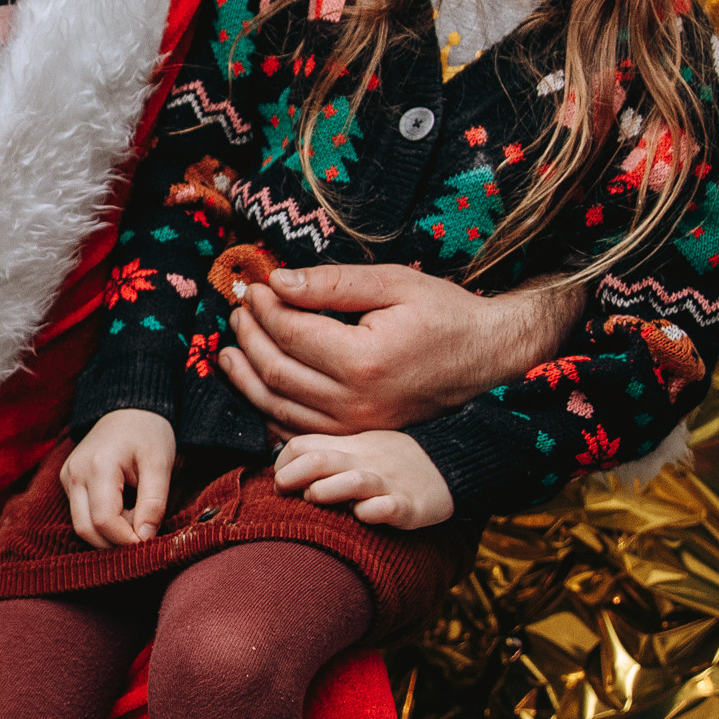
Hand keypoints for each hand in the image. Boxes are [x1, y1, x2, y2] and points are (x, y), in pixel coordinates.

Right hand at [62, 409, 175, 546]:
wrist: (128, 410)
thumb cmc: (148, 434)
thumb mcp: (160, 464)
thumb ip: (154, 502)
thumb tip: (145, 538)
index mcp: (98, 466)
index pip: (105, 521)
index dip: (127, 539)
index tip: (150, 541)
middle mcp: (74, 474)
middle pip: (86, 529)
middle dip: (115, 543)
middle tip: (143, 536)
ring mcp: (67, 478)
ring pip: (80, 525)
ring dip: (108, 535)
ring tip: (135, 520)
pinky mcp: (67, 482)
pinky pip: (80, 514)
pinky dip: (102, 523)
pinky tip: (123, 511)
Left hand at [220, 266, 583, 433]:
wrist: (487, 356)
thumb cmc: (443, 313)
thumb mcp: (392, 283)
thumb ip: (331, 284)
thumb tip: (277, 281)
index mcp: (364, 360)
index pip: (289, 334)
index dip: (264, 309)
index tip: (254, 287)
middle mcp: (356, 402)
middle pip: (275, 372)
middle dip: (248, 338)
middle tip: (239, 311)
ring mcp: (356, 426)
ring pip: (278, 407)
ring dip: (247, 377)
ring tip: (232, 348)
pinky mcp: (358, 436)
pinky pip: (297, 429)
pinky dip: (269, 408)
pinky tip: (256, 385)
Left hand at [272, 425, 452, 528]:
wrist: (446, 465)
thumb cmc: (388, 462)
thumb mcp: (355, 447)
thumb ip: (321, 452)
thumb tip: (279, 467)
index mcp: (347, 446)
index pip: (302, 445)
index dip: (281, 464)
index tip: (279, 482)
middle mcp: (364, 462)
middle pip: (319, 460)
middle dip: (291, 476)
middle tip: (284, 491)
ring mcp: (387, 483)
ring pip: (351, 482)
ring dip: (324, 491)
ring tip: (315, 498)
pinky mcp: (409, 506)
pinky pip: (386, 508)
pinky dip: (370, 513)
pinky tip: (362, 515)